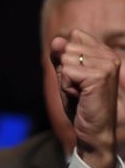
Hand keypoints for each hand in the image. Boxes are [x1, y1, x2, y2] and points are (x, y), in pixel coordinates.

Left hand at [50, 29, 120, 167]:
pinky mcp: (100, 76)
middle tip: (78, 88)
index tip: (77, 77)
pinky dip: (66, 86)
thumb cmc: (80, 104)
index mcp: (105, 52)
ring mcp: (108, 65)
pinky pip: (67, 72)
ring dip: (65, 79)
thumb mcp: (65, 76)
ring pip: (66, 59)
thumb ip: (60, 56)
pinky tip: (79, 96)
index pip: (74, 36)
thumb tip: (57, 40)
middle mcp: (110, 56)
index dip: (66, 57)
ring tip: (79, 92)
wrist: (93, 131)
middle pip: (68, 46)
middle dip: (65, 69)